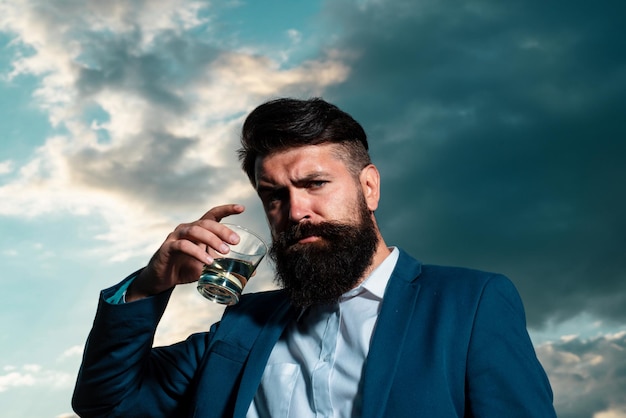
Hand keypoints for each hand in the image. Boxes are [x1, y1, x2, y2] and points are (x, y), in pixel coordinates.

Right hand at [126, 204, 244, 301]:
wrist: (162, 280)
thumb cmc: (186, 268)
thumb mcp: (210, 266)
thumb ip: (227, 265)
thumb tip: (252, 272)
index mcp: (199, 229)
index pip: (213, 214)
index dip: (227, 209)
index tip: (242, 208)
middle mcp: (187, 228)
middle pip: (207, 222)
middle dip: (223, 230)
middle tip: (236, 241)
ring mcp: (176, 236)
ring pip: (195, 231)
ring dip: (212, 240)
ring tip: (225, 252)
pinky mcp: (168, 248)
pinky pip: (183, 246)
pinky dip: (197, 253)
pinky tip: (208, 262)